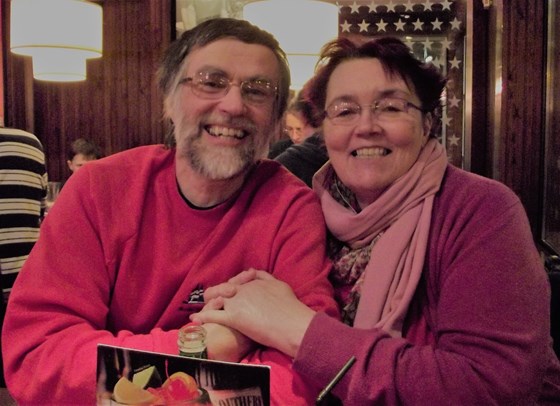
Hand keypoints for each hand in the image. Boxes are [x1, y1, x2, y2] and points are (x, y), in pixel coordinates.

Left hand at [192, 270, 314, 357]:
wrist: (292, 323)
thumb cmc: (290, 307)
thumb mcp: (280, 285)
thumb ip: (266, 278)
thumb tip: (253, 273)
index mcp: (253, 283)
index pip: (234, 282)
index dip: (229, 288)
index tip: (228, 294)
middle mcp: (242, 289)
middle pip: (220, 288)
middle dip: (214, 295)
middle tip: (211, 302)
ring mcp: (237, 303)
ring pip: (214, 300)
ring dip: (207, 306)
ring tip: (201, 312)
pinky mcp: (234, 317)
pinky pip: (213, 316)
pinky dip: (202, 317)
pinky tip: (195, 320)